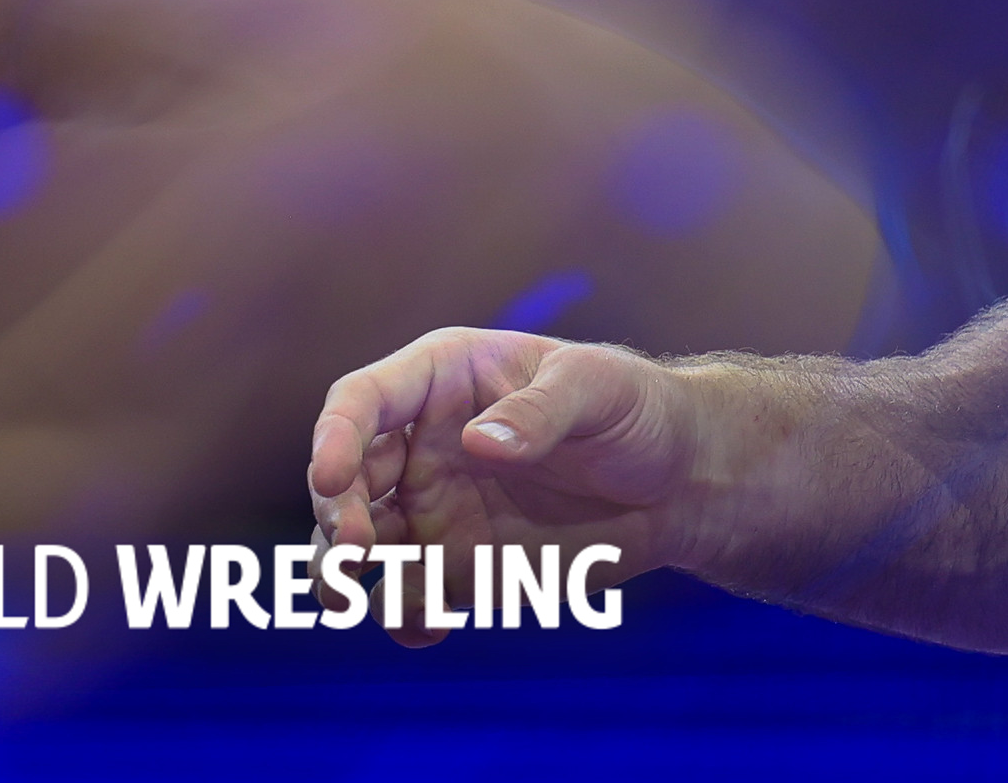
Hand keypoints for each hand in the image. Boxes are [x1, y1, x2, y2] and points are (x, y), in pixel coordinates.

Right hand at [305, 327, 700, 645]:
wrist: (678, 481)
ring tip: (347, 600)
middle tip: (353, 552)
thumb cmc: (634, 408)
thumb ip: (540, 412)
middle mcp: (421, 445)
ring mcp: (434, 509)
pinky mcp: (460, 567)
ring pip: (359, 542)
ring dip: (340, 572)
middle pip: (346, 478)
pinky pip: (409, 596)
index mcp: (440, 381)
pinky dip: (403, 615)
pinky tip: (425, 626)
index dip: (333, 437)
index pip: (361, 401)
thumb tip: (480, 444)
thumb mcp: (598, 389)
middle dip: (334, 514)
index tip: (330, 479)